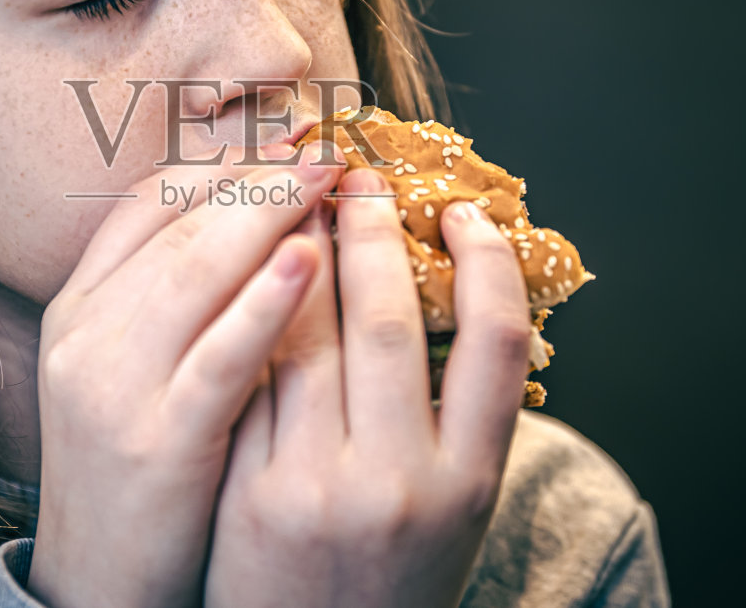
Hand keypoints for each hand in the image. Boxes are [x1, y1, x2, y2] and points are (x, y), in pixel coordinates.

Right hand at [28, 142, 341, 607]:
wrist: (97, 579)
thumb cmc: (132, 466)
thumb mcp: (125, 368)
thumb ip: (166, 297)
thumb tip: (250, 221)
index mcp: (76, 307)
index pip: (147, 203)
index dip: (219, 161)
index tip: (282, 137)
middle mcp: (85, 334)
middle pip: (180, 226)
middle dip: (258, 178)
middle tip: (323, 148)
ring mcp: (115, 385)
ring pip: (197, 273)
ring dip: (269, 215)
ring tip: (327, 181)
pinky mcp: (158, 440)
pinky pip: (218, 356)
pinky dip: (263, 303)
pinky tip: (307, 263)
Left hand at [203, 166, 533, 607]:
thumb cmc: (393, 574)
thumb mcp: (454, 508)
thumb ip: (459, 416)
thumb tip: (455, 290)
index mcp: (470, 481)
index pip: (497, 340)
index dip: (486, 260)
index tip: (462, 211)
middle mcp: (400, 482)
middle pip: (390, 320)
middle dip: (373, 231)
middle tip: (360, 177)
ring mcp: (318, 488)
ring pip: (308, 336)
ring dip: (302, 251)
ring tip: (300, 200)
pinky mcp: (248, 493)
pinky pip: (250, 377)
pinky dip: (252, 311)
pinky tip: (251, 266)